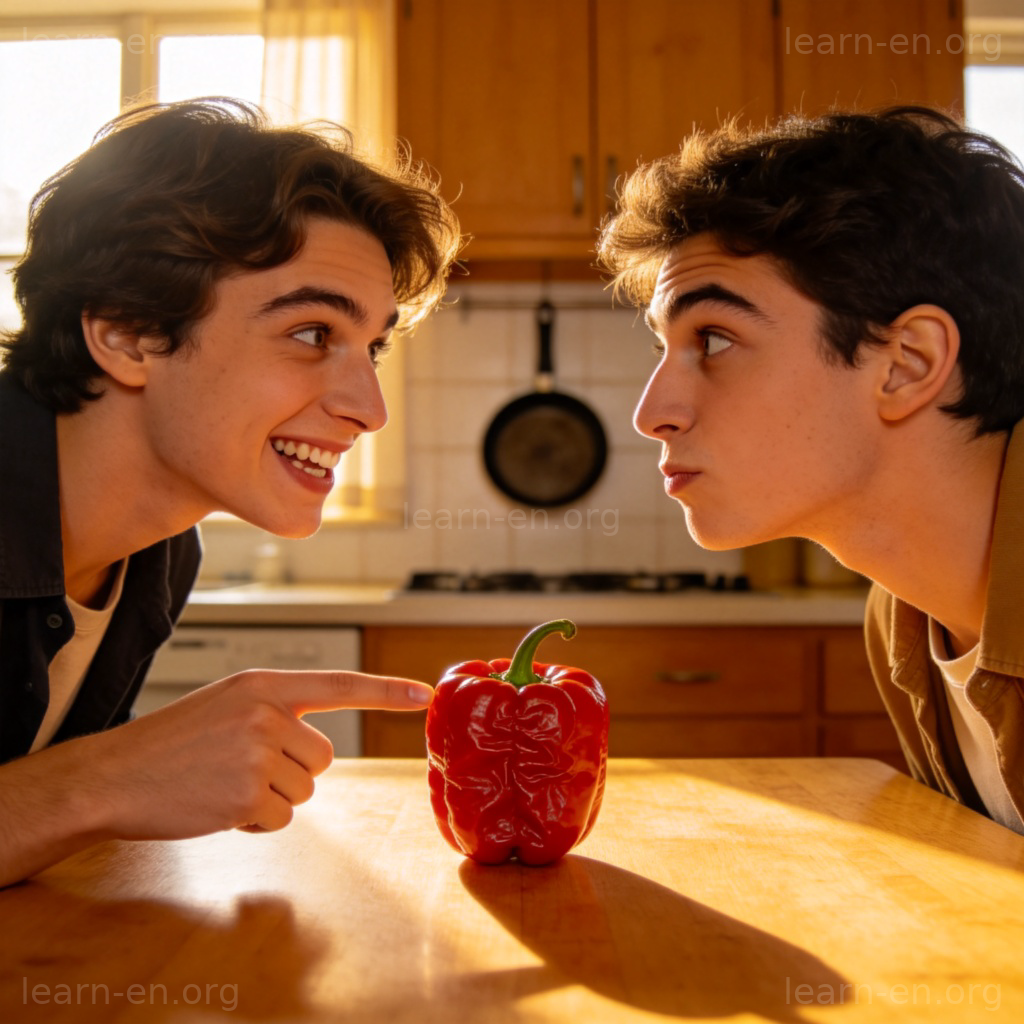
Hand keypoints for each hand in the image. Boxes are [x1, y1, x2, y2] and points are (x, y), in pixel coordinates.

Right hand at [84, 669, 432, 840]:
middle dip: (291, 772)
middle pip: (322, 758)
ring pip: (304, 791)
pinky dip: (255, 821)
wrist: (111, 775)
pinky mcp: (247, 794)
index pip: (340, 684)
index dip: (386, 691)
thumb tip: (317, 748)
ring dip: (271, 798)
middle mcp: (266, 713)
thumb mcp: (226, 705)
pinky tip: (217, 805)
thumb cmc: (171, 742)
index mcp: (263, 685)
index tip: (423, 694)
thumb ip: (275, 713)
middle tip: (240, 768)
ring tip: (224, 783)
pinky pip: (281, 818)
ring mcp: (257, 753)